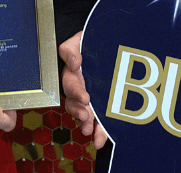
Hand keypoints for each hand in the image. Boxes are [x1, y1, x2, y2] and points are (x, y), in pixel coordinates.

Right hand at [60, 31, 107, 148]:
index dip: (76, 92)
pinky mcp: (103, 107)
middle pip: (74, 104)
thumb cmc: (91, 40)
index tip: (86, 98)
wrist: (109, 42)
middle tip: (86, 119)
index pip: (71, 85)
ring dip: (86, 125)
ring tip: (91, 132)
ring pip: (85, 115)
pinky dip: (100, 132)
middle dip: (79, 113)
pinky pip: (100, 121)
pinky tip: (101, 140)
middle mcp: (80, 89)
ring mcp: (91, 99)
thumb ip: (71, 49)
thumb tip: (74, 63)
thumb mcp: (78, 40)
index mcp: (73, 74)